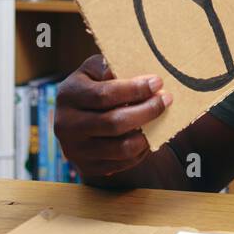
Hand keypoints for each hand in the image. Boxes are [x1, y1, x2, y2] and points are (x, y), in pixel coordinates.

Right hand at [53, 55, 172, 180]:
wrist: (75, 117)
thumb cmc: (92, 86)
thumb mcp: (94, 69)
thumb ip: (111, 67)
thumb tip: (137, 76)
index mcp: (68, 95)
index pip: (104, 95)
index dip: (134, 89)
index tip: (157, 82)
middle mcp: (66, 125)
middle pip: (114, 123)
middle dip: (147, 111)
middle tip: (166, 99)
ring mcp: (74, 149)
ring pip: (121, 148)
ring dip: (147, 133)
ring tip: (160, 118)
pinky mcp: (86, 167)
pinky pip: (122, 163)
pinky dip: (141, 150)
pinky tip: (148, 135)